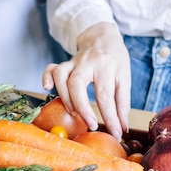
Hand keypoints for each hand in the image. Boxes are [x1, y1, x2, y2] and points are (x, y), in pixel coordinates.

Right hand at [42, 23, 131, 139]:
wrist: (102, 36)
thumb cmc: (115, 60)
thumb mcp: (124, 78)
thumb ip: (122, 103)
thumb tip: (122, 128)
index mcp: (107, 66)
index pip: (106, 95)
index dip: (110, 118)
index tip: (115, 134)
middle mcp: (88, 63)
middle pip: (77, 84)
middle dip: (82, 108)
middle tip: (91, 125)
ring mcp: (74, 62)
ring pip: (61, 76)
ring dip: (64, 96)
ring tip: (72, 112)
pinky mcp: (65, 63)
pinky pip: (51, 68)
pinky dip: (46, 78)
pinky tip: (47, 88)